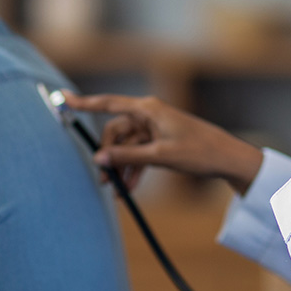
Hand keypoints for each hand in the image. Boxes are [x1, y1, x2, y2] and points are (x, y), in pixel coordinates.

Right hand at [61, 92, 263, 194]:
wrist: (228, 159)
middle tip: (104, 179)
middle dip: (108, 155)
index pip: (108, 104)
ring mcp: (156, 128)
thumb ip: (127, 156)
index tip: (63, 99)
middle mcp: (149, 115)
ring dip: (121, 166)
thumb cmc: (199, 152)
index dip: (84, 102)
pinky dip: (134, 169)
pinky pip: (139, 153)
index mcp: (148, 110)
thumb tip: (99, 158)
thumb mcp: (160, 156)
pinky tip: (130, 188)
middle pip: (116, 132)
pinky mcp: (162, 141)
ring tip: (117, 191)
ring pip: (127, 146)